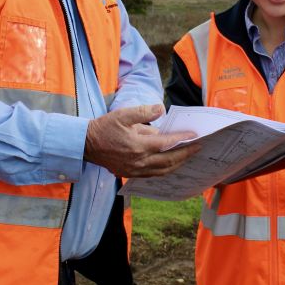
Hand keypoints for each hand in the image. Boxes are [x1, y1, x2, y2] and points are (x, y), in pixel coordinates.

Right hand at [84, 104, 200, 177]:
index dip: (181, 140)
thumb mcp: (123, 114)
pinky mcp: (130, 174)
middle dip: (185, 154)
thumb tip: (161, 109)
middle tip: (198, 147)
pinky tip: (171, 163)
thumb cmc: (105, 127)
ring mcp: (134, 170)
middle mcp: (138, 161)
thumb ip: (144, 111)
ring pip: (162, 170)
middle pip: (168, 161)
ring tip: (187, 156)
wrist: (87, 144)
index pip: (166, 143)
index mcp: (137, 145)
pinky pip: (153, 175)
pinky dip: (165, 170)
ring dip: (177, 164)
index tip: (194, 136)